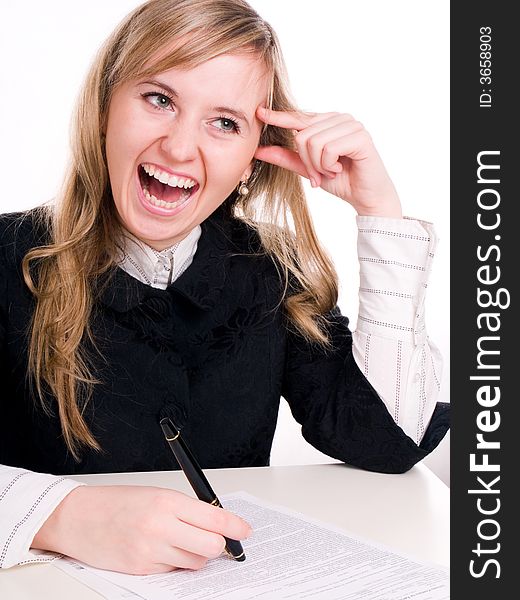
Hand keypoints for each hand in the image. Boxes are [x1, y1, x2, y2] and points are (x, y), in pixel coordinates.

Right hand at [31, 485, 251, 574]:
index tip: (246, 531)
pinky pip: (173, 571)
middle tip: (215, 540)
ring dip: (195, 555)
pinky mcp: (141, 570)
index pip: (214, 519)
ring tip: (179, 540)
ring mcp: (150, 551)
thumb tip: (217, 524)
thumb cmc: (117, 503)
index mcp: (167, 501)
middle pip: (212, 547)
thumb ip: (186, 509)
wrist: (77, 518)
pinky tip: (160, 549)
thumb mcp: (156, 495)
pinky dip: (174, 562)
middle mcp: (161, 527)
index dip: (236, 527)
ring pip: (195, 562)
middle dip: (218, 545)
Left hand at [255, 107, 402, 217]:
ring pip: (313, 142)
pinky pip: (328, 149)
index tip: (260, 113)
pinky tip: (340, 170)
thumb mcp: (308, 169)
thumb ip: (286, 158)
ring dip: (318, 166)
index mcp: (327, 122)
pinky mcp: (360, 136)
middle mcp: (340, 118)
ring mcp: (351, 125)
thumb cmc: (342, 181)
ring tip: (332, 172)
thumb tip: (259, 150)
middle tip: (319, 175)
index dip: (280, 117)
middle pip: (302, 135)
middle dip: (307, 162)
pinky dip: (329, 165)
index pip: (299, 117)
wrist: (366, 198)